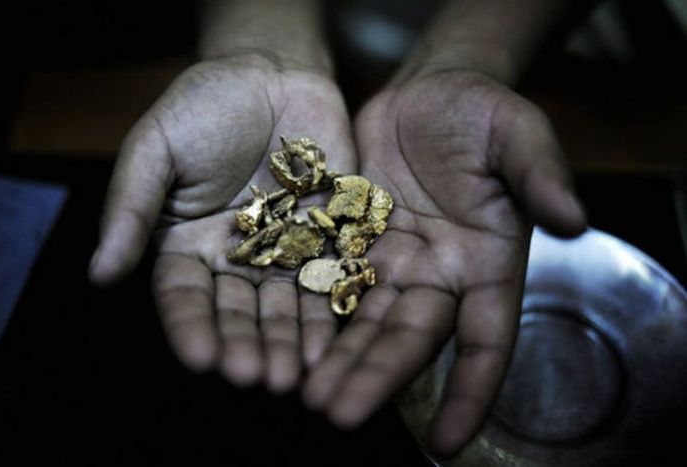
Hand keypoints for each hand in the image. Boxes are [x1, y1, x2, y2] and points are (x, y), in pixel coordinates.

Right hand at [89, 53, 355, 392]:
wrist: (272, 74)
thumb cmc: (204, 106)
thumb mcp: (155, 148)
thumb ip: (130, 207)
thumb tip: (99, 274)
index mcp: (185, 244)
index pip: (184, 296)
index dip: (192, 327)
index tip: (202, 358)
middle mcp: (234, 259)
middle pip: (239, 312)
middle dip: (246, 345)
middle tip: (256, 377)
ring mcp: (283, 251)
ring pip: (284, 306)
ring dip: (289, 342)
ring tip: (296, 374)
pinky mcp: (326, 238)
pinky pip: (329, 278)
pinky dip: (330, 308)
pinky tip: (333, 339)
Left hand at [303, 70, 585, 454]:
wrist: (430, 92)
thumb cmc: (483, 112)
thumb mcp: (519, 134)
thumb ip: (540, 175)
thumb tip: (573, 220)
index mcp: (486, 265)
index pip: (486, 342)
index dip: (472, 391)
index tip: (447, 443)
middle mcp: (438, 276)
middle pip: (408, 339)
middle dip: (376, 378)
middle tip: (338, 413)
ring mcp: (391, 261)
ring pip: (363, 321)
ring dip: (337, 360)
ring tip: (306, 395)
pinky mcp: (351, 240)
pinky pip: (330, 283)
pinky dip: (313, 315)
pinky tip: (289, 342)